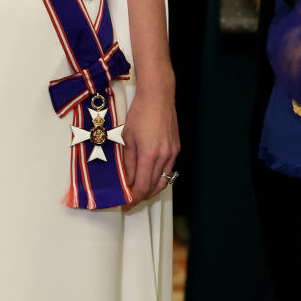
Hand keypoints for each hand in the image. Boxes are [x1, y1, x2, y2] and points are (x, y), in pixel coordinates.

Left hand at [121, 81, 179, 202]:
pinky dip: (158, 178)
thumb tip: (126, 179)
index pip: (142, 187)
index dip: (133, 199)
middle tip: (129, 200)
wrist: (158, 96)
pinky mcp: (176, 149)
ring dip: (151, 189)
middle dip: (141, 197)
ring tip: (138, 191)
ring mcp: (172, 153)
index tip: (125, 204)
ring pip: (163, 181)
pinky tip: (149, 176)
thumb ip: (128, 162)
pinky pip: (168, 170)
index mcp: (149, 155)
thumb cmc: (140, 113)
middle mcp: (164, 157)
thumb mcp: (127, 138)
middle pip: (154, 187)